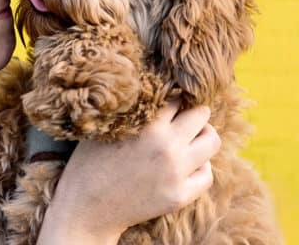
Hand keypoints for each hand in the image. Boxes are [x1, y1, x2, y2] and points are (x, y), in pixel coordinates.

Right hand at [36, 99, 220, 243]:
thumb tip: (148, 87)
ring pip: (212, 141)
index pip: (176, 98)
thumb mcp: (104, 128)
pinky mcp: (180, 196)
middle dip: (192, 114)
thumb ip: (129, 110)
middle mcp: (167, 146)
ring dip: (202, 138)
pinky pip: (207, 174)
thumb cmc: (88, 164)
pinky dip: (199, 168)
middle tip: (181, 120)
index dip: (171, 99)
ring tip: (188, 141)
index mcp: (147, 125)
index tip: (167, 105)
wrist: (86, 210)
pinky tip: (183, 167)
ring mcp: (176, 173)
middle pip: (202, 114)